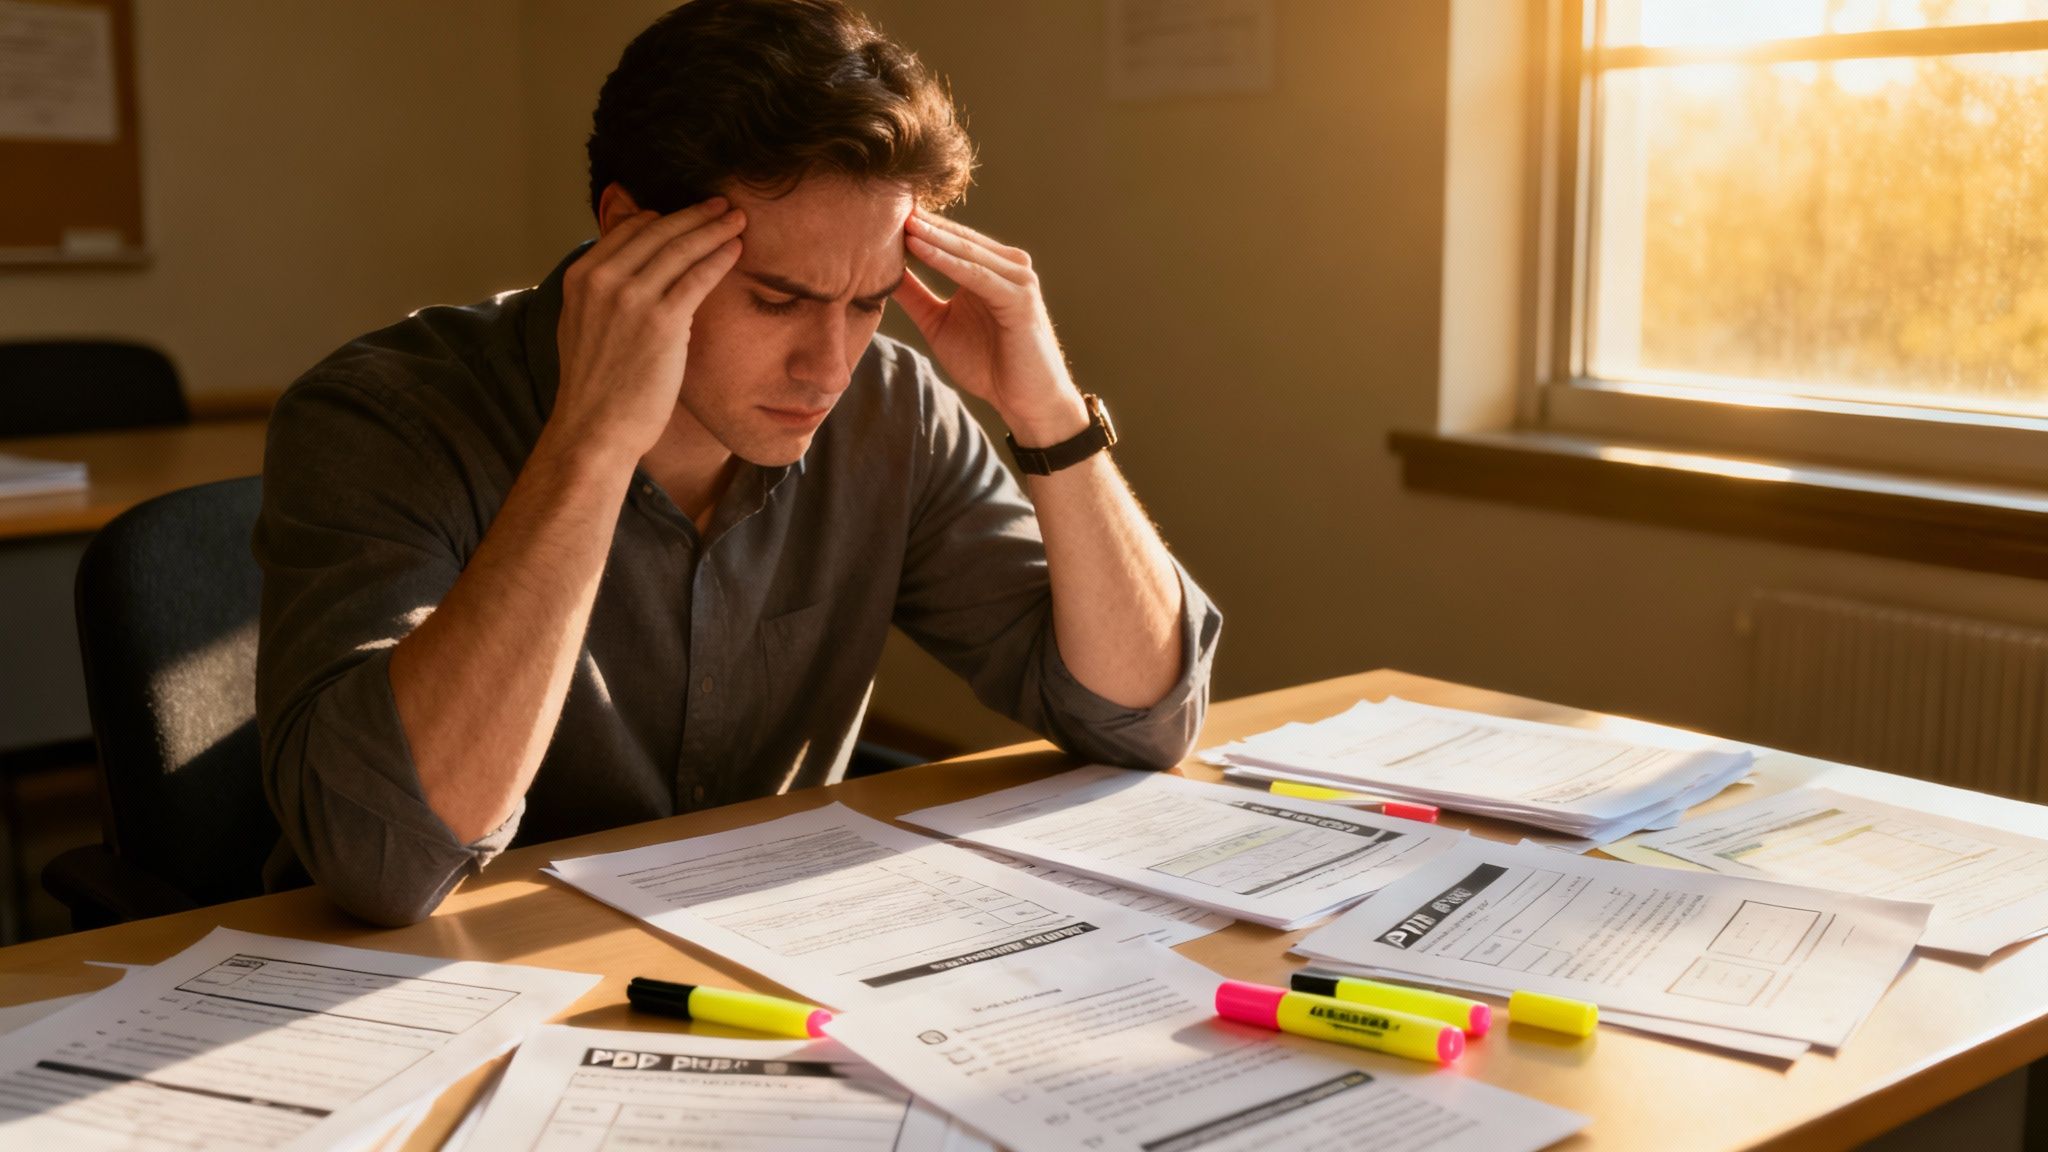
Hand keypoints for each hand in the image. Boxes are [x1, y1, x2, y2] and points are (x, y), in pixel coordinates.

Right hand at [548, 197, 745, 463]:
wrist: (595, 429)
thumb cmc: (596, 388)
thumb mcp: (582, 327)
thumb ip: (600, 294)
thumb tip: (624, 270)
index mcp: (581, 278)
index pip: (629, 231)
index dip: (663, 218)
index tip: (688, 215)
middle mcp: (602, 281)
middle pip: (658, 231)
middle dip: (695, 215)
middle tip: (722, 205)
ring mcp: (631, 299)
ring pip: (681, 249)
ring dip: (714, 229)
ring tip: (737, 220)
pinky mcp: (662, 322)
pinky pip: (698, 277)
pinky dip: (720, 258)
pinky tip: (736, 250)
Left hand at [895, 210, 1088, 444]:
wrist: (1027, 402)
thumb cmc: (988, 365)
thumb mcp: (939, 324)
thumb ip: (916, 296)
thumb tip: (883, 272)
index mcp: (990, 269)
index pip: (950, 238)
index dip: (918, 226)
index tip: (881, 211)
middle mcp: (1007, 266)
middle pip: (958, 237)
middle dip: (923, 222)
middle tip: (886, 202)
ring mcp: (1018, 279)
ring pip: (966, 251)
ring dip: (933, 235)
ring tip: (900, 220)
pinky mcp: (1020, 298)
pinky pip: (976, 274)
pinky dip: (947, 261)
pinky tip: (920, 248)